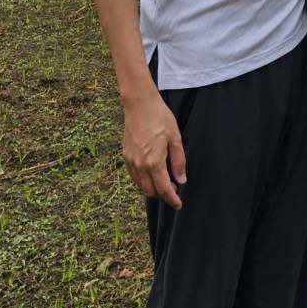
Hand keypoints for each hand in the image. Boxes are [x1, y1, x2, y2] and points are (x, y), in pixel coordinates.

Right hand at [122, 90, 185, 208]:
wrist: (139, 104)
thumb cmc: (159, 117)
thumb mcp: (175, 138)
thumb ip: (178, 161)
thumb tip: (181, 180)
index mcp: (154, 162)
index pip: (163, 189)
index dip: (172, 199)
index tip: (178, 204)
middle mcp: (140, 165)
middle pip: (151, 191)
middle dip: (163, 194)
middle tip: (174, 187)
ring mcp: (131, 161)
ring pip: (141, 186)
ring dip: (152, 188)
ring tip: (164, 179)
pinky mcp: (125, 156)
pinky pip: (134, 176)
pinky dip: (143, 180)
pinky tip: (152, 172)